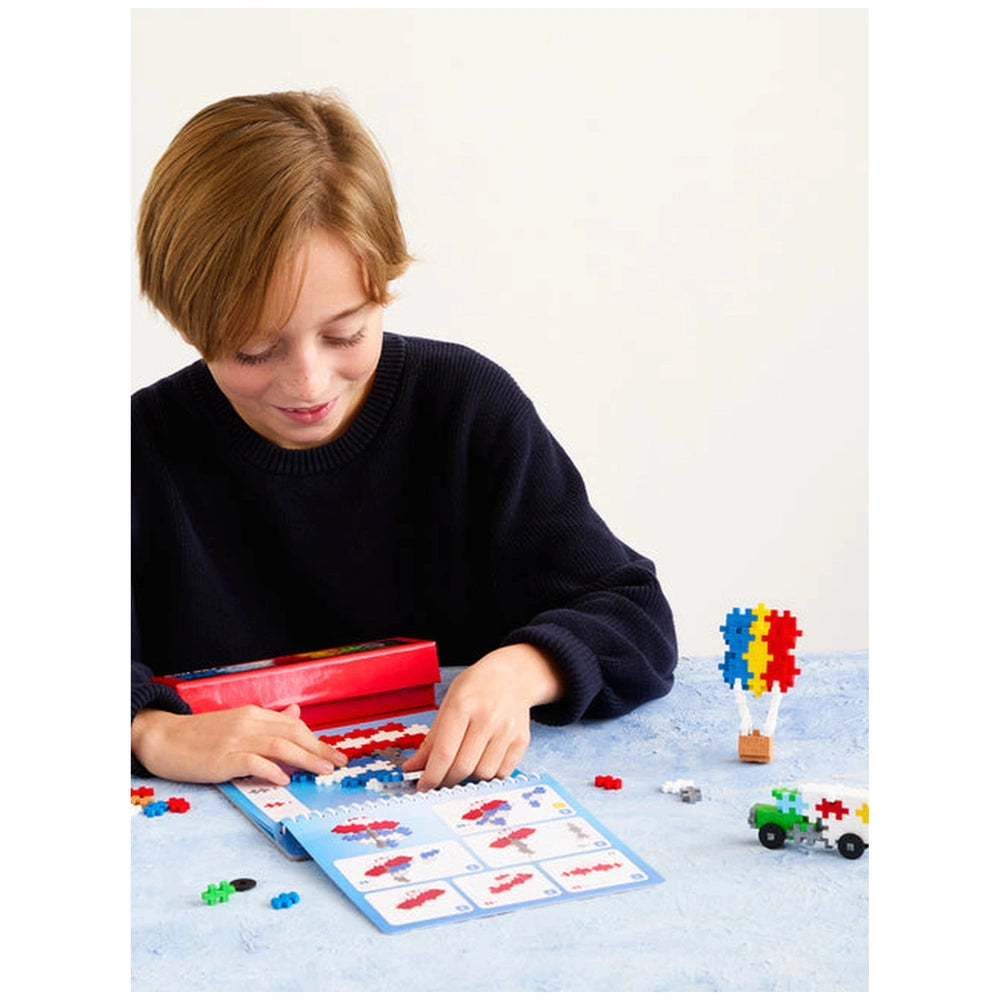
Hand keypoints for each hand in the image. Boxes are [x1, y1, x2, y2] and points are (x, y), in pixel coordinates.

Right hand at [131, 703, 347, 784]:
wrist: (163, 737)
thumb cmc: (201, 735)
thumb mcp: (238, 721)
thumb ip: (268, 719)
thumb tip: (296, 712)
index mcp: (253, 714)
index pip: (294, 725)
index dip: (316, 740)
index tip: (333, 753)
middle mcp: (248, 723)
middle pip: (293, 733)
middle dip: (320, 749)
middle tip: (339, 763)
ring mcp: (236, 740)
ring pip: (280, 746)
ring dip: (306, 758)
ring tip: (323, 771)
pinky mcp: (223, 758)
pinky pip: (253, 762)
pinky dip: (272, 770)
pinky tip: (285, 779)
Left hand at [402, 643, 562, 790]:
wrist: (511, 676)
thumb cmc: (476, 688)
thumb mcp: (448, 703)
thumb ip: (431, 738)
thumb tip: (413, 767)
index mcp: (462, 705)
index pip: (444, 752)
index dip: (431, 775)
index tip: (423, 786)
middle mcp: (487, 717)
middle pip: (462, 767)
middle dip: (446, 780)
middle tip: (439, 780)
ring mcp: (507, 730)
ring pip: (482, 774)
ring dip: (469, 777)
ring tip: (464, 762)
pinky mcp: (521, 740)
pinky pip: (501, 773)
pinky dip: (488, 774)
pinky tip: (482, 760)